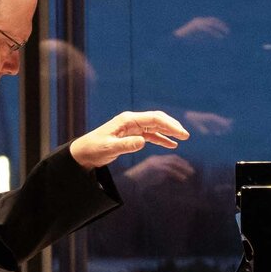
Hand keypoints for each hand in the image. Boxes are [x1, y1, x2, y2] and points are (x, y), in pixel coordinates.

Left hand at [71, 110, 190, 168]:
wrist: (84, 152)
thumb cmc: (94, 149)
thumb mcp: (109, 148)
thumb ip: (126, 145)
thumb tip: (143, 142)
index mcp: (128, 120)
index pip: (153, 119)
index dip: (169, 125)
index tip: (181, 133)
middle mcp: (132, 121)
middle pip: (157, 119)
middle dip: (172, 126)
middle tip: (186, 135)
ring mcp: (133, 127)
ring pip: (155, 126)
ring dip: (169, 131)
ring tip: (182, 138)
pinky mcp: (132, 135)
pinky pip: (150, 135)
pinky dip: (161, 138)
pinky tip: (171, 144)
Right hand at [122, 154, 196, 186]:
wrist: (130, 183)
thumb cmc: (139, 183)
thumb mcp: (151, 176)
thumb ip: (160, 175)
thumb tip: (170, 177)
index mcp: (155, 160)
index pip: (170, 158)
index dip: (180, 162)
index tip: (186, 166)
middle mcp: (156, 159)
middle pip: (174, 159)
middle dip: (183, 164)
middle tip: (191, 170)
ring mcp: (156, 163)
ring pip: (174, 164)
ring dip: (184, 168)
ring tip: (190, 173)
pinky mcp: (156, 169)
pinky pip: (170, 171)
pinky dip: (178, 174)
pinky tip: (183, 179)